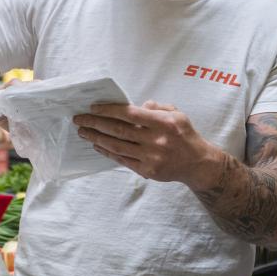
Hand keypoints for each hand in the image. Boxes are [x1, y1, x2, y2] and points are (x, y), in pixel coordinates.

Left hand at [74, 101, 211, 184]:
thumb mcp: (176, 114)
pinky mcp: (147, 170)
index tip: (93, 108)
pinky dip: (108, 152)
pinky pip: (122, 160)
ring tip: (83, 133)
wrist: (197, 163)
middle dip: (96, 124)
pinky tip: (97, 146)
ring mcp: (151, 157)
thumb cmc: (184, 135)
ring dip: (97, 138)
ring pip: (117, 146)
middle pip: (119, 130)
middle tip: (79, 120)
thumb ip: (156, 107)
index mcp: (163, 123)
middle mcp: (156, 140)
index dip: (109, 110)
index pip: (130, 114)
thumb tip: (136, 105)